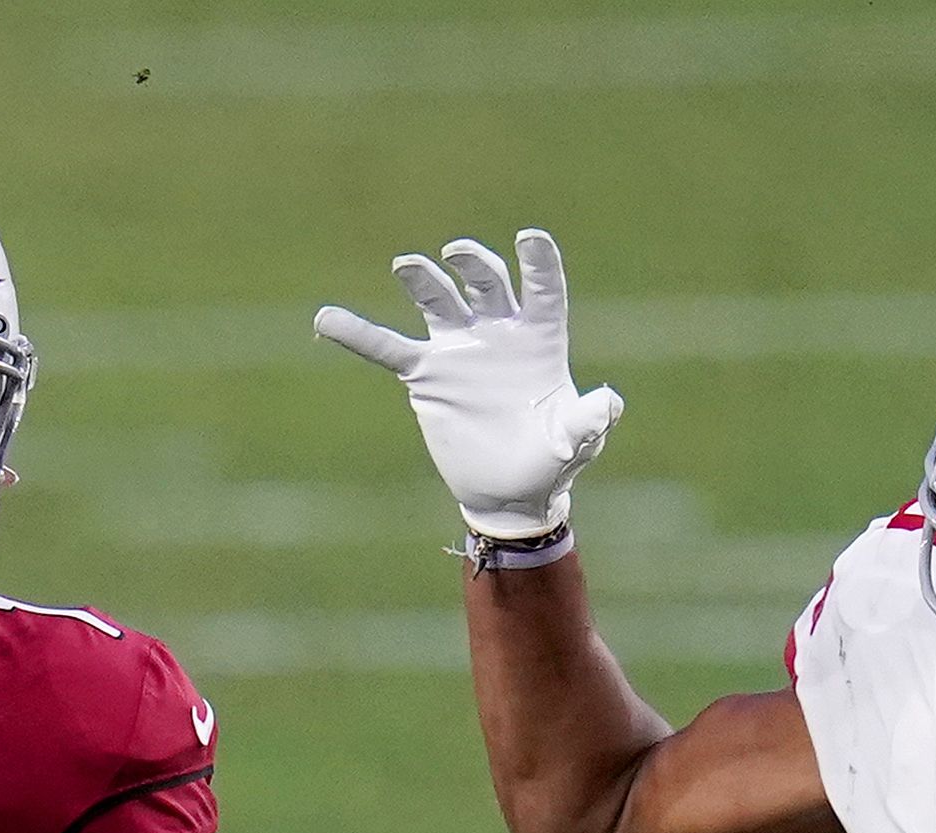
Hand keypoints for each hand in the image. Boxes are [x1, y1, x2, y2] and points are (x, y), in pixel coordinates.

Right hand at [315, 227, 625, 539]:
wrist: (511, 492)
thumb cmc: (552, 460)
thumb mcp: (577, 441)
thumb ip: (590, 419)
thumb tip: (609, 401)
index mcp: (540, 339)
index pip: (541, 289)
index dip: (538, 263)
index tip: (530, 238)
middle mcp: (498, 333)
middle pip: (486, 282)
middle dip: (474, 264)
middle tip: (459, 254)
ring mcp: (460, 350)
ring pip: (439, 300)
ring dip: (425, 279)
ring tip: (407, 265)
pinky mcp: (428, 376)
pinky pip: (389, 348)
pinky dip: (359, 334)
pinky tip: (326, 319)